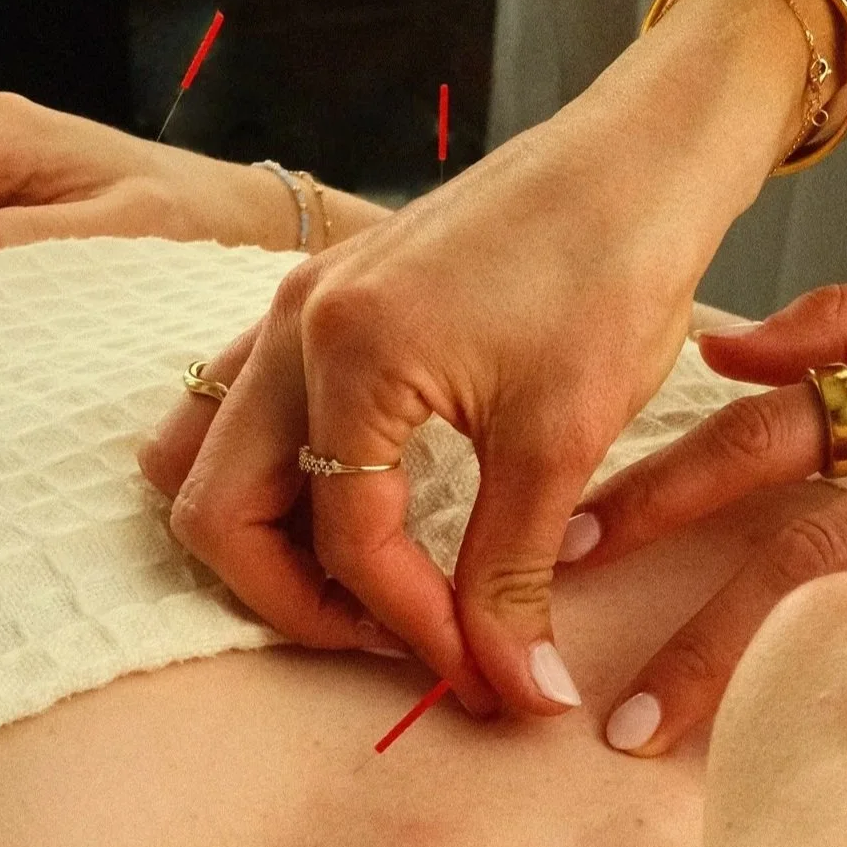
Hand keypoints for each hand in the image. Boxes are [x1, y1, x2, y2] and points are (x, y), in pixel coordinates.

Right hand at [139, 0, 814, 713]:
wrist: (640, 153)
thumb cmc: (614, 269)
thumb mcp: (565, 438)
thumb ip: (516, 574)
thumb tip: (518, 693)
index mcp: (349, 352)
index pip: (344, 540)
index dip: (412, 627)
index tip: (483, 674)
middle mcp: (295, 323)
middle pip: (216, 512)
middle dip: (297, 602)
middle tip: (399, 644)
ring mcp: (295, 304)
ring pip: (206, 457)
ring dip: (267, 540)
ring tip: (369, 587)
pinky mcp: (320, 300)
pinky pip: (242, 407)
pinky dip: (275, 476)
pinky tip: (363, 510)